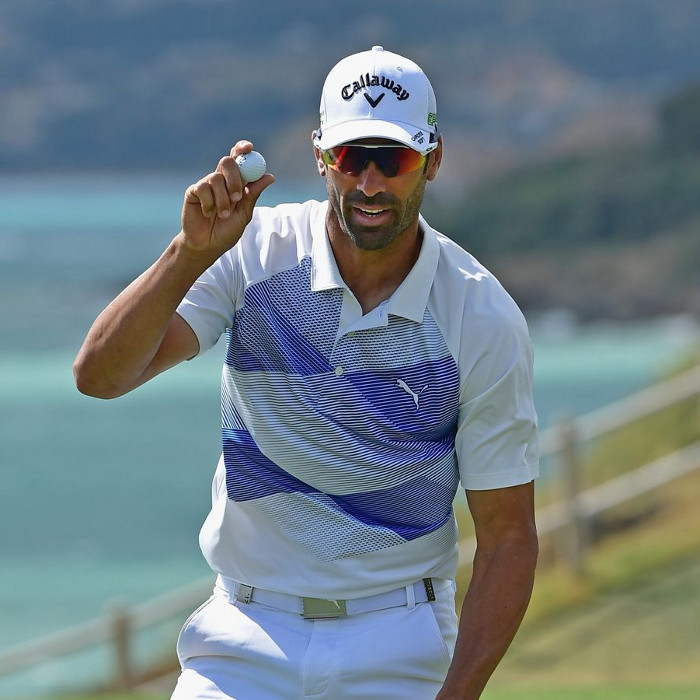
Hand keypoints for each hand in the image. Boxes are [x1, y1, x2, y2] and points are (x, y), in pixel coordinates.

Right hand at [180, 140, 273, 255]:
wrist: (207, 246)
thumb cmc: (227, 231)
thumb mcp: (244, 214)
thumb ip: (253, 195)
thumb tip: (269, 176)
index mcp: (236, 182)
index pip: (239, 159)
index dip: (242, 149)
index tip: (249, 148)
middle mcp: (221, 180)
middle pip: (227, 161)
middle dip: (234, 178)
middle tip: (237, 197)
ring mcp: (206, 184)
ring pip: (215, 177)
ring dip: (222, 200)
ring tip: (223, 215)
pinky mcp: (193, 191)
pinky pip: (202, 188)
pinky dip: (209, 204)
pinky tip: (208, 214)